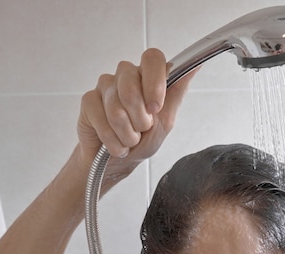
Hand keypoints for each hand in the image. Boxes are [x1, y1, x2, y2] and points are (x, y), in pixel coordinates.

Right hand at [76, 48, 195, 173]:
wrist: (117, 164)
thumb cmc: (142, 141)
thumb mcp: (166, 121)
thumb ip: (177, 92)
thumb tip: (196, 65)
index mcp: (147, 77)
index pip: (152, 58)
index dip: (153, 83)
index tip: (155, 108)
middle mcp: (126, 76)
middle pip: (130, 83)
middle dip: (139, 117)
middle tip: (141, 129)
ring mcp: (105, 87)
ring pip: (115, 105)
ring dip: (126, 133)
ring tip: (128, 139)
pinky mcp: (88, 100)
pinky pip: (99, 116)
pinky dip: (110, 138)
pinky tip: (113, 142)